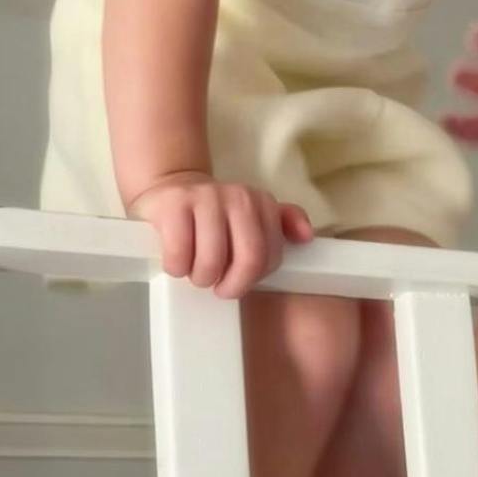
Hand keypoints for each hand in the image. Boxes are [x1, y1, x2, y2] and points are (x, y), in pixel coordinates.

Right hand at [127, 170, 313, 296]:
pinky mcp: (174, 205)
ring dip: (201, 277)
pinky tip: (177, 261)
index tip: (236, 279)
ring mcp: (206, 197)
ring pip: (212, 262)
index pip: (269, 257)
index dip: (251, 279)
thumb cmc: (214, 216)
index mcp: (262, 203)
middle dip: (231, 285)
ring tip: (196, 271)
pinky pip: (180, 254)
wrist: (170, 191)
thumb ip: (284, 224)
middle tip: (217, 285)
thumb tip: (306, 236)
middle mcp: (239, 196)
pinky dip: (177, 267)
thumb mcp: (253, 217)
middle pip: (249, 259)